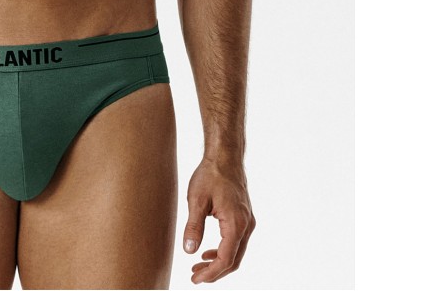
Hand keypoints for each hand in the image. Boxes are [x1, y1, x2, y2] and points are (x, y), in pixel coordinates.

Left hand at [182, 157, 255, 283]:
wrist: (225, 157)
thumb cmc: (211, 175)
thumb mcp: (196, 201)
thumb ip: (193, 227)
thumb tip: (189, 251)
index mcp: (236, 224)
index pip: (225, 259)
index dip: (210, 273)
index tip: (195, 279)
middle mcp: (246, 225)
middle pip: (233, 260)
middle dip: (214, 272)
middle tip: (195, 277)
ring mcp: (247, 222)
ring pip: (236, 252)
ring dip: (218, 263)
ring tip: (198, 267)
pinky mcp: (244, 217)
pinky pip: (236, 242)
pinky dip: (223, 251)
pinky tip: (208, 252)